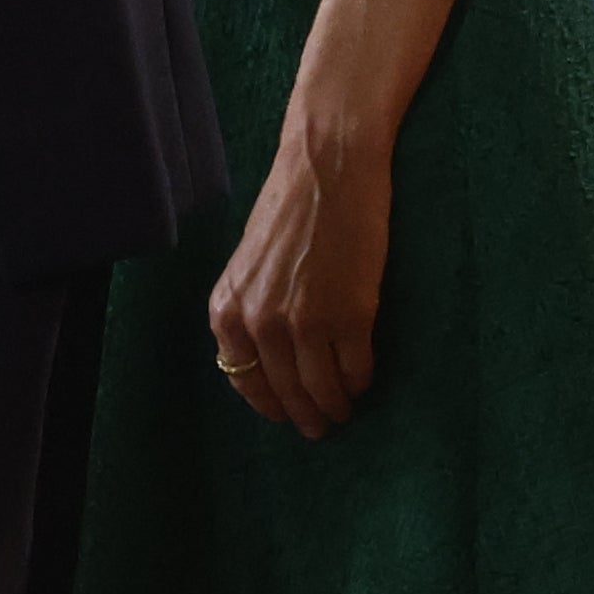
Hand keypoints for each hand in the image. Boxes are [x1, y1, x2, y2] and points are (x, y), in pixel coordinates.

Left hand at [204, 113, 392, 437]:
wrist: (326, 166)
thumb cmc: (289, 209)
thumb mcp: (250, 265)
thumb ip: (252, 309)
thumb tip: (270, 360)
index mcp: (228, 310)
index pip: (245, 381)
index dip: (270, 405)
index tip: (286, 415)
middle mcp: (261, 322)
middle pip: (286, 393)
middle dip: (305, 416)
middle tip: (321, 427)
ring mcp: (306, 322)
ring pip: (322, 389)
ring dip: (336, 406)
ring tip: (345, 409)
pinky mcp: (351, 315)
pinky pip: (356, 369)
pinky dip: (362, 380)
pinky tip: (364, 378)